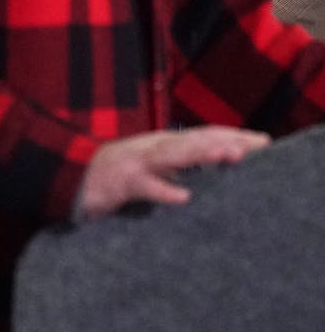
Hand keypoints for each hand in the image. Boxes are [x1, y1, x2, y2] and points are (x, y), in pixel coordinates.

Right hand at [76, 126, 269, 220]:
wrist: (67, 180)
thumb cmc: (114, 177)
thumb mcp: (150, 167)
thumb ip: (177, 165)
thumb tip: (215, 164)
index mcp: (161, 144)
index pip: (202, 134)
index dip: (232, 136)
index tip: (264, 142)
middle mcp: (151, 147)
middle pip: (193, 140)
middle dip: (224, 141)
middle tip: (255, 147)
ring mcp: (135, 162)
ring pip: (171, 155)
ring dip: (200, 154)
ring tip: (227, 157)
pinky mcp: (119, 182)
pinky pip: (144, 186)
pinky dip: (163, 190)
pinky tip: (182, 197)